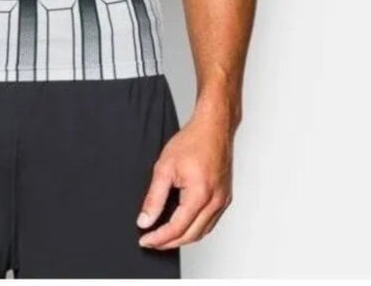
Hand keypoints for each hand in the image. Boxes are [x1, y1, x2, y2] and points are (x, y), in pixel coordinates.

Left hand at [136, 112, 233, 249]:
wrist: (213, 127)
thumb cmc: (192, 141)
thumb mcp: (164, 167)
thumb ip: (154, 197)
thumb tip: (145, 220)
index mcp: (200, 195)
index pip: (177, 228)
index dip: (159, 238)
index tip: (145, 240)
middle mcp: (215, 201)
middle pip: (191, 235)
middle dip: (169, 243)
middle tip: (151, 241)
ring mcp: (223, 200)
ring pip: (202, 232)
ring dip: (183, 238)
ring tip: (163, 235)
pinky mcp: (225, 197)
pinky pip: (210, 221)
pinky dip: (195, 228)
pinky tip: (183, 224)